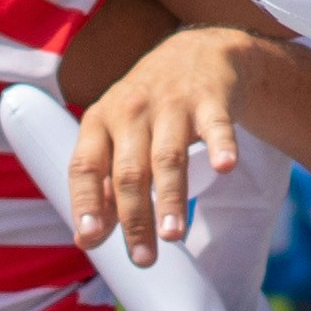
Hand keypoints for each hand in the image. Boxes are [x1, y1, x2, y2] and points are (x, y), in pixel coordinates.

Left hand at [66, 24, 296, 257]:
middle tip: (144, 258)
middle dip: (135, 217)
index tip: (89, 238)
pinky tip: (224, 167)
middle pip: (129, 171)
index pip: (86, 166)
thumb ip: (103, 186)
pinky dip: (221, 146)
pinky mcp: (210, 99)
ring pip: (168, 157)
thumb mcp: (116, 138)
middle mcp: (130, 111)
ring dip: (169, 198)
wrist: (198, 52)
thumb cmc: (149, 109)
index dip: (86, 202)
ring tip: (173, 236)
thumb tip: (86, 239)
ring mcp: (171, 104)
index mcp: (99, 122)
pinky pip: (216, 125)